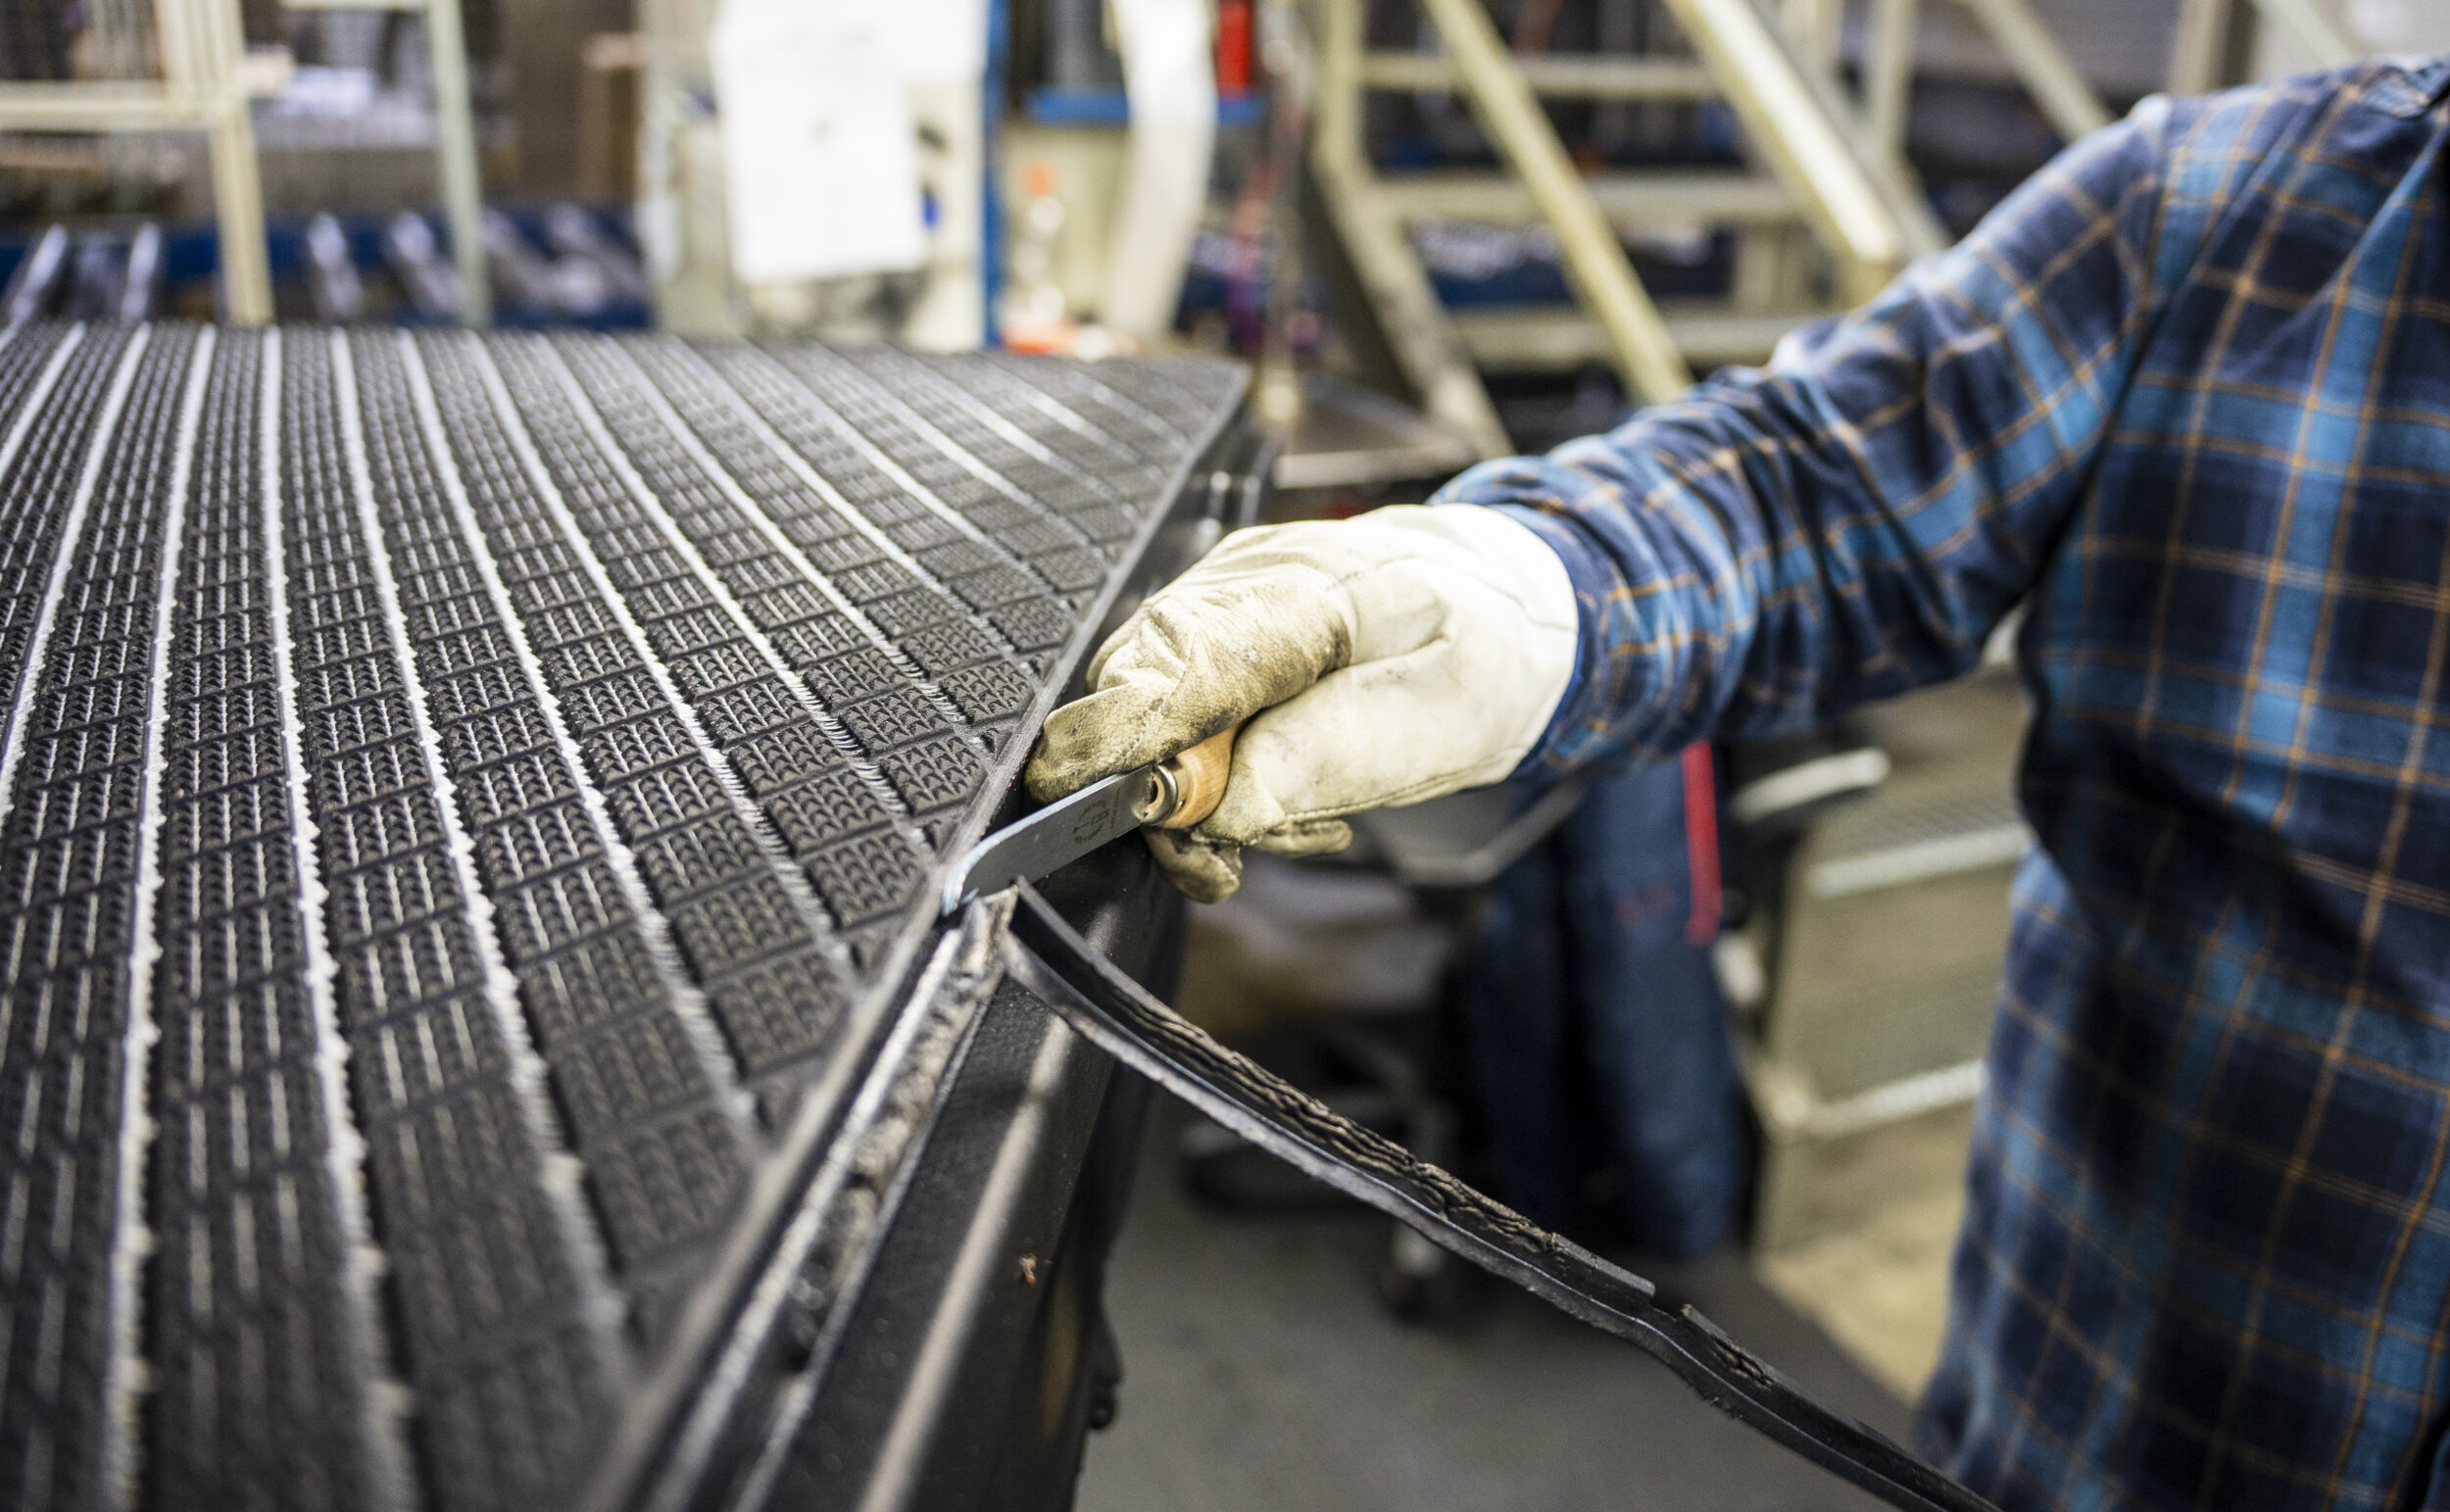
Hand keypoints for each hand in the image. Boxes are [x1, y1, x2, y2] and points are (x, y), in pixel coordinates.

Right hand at [1024, 505, 1577, 900]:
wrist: (1509, 608)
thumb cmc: (1486, 653)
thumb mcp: (1441, 720)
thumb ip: (1331, 757)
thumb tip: (1218, 807)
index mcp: (1310, 586)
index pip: (1184, 655)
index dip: (1122, 729)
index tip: (1083, 793)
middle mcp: (1241, 583)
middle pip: (1139, 686)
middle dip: (1166, 789)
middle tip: (1233, 858)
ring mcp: (1218, 605)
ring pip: (1146, 711)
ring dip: (1198, 796)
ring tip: (1300, 824)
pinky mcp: (1213, 640)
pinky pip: (1174, 716)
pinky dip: (1211, 780)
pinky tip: (1278, 799)